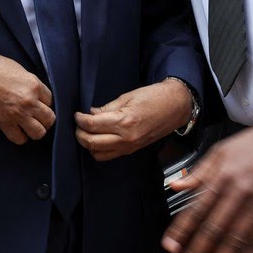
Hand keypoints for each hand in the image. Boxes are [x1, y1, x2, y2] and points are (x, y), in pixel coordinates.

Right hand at [0, 47, 54, 144]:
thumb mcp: (18, 70)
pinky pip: (19, 138)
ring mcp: (16, 114)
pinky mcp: (2, 123)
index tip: (37, 102)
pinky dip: (20, 136)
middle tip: (36, 115)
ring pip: (39, 133)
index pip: (51, 100)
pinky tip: (16, 128)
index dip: (44, 102)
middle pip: (50, 119)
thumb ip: (30, 84)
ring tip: (29, 124)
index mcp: (33, 85)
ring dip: (35, 129)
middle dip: (45, 118)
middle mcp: (28, 101)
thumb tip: (36, 96)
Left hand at [74, 79, 192, 160]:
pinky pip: (110, 155)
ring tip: (87, 132)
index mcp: (125, 121)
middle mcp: (126, 138)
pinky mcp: (133, 150)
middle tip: (78, 124)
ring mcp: (130, 146)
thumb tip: (91, 114)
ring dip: (89, 144)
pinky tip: (99, 138)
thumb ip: (107, 107)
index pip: (92, 125)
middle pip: (92, 143)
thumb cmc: (155, 97)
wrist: (176, 106)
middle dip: (80, 133)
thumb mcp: (128, 97)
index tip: (77, 115)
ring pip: (98, 154)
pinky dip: (100, 150)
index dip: (80, 120)